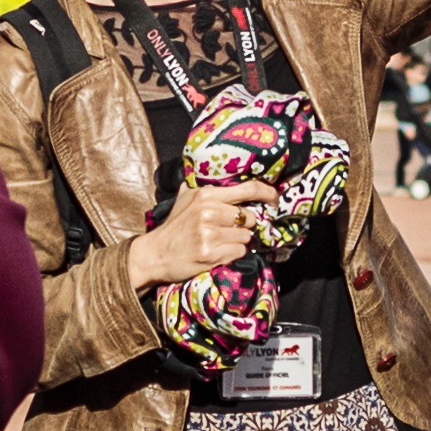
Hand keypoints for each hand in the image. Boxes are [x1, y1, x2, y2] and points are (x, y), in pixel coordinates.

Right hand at [124, 179, 266, 287]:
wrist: (155, 254)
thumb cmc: (174, 227)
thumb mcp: (185, 198)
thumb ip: (205, 187)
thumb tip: (228, 177)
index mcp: (206, 195)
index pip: (247, 188)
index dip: (267, 192)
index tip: (275, 198)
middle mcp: (209, 211)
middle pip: (250, 217)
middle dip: (245, 225)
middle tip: (228, 230)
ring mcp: (210, 233)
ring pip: (246, 236)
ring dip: (238, 241)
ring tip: (220, 242)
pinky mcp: (211, 253)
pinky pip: (239, 252)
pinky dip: (233, 254)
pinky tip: (217, 253)